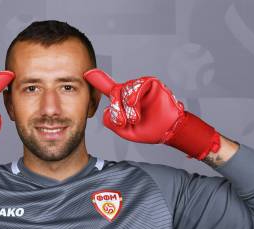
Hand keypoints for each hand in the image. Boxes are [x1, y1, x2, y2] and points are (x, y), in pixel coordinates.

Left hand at [84, 68, 218, 159]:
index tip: (86, 73)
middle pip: (114, 92)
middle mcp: (130, 91)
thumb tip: (105, 112)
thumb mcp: (125, 131)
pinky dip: (134, 97)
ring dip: (126, 107)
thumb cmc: (149, 130)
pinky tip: (135, 106)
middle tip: (122, 121)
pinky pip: (138, 85)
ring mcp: (140, 86)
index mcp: (123, 101)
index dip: (98, 80)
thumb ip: (112, 122)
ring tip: (133, 118)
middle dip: (116, 108)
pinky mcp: (151, 83)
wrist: (167, 131)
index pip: (108, 88)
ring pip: (124, 89)